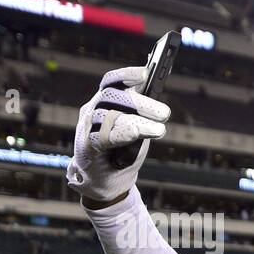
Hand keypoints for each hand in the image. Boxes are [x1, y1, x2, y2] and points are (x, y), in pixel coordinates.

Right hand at [66, 66, 170, 204]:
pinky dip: (120, 134)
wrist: (106, 180)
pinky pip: (101, 137)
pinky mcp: (87, 148)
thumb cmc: (123, 150)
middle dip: (141, 103)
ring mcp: (87, 128)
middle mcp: (92, 110)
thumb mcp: (136, 127)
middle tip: (166, 114)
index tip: (146, 73)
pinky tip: (134, 133)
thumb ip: (142, 110)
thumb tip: (156, 87)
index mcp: (103, 102)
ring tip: (160, 131)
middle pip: (112, 97)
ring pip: (109, 116)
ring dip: (138, 122)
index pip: (111, 81)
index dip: (126, 74)